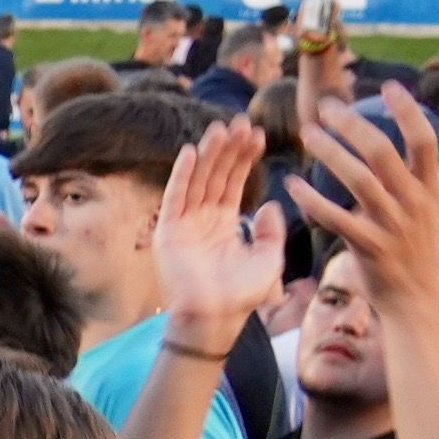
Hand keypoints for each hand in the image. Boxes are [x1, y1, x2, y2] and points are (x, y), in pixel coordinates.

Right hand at [152, 118, 285, 344]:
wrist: (217, 317)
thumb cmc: (243, 294)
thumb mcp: (270, 258)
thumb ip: (271, 230)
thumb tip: (270, 203)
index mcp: (225, 224)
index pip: (234, 182)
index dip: (245, 159)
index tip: (259, 135)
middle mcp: (203, 219)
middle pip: (216, 175)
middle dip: (228, 149)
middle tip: (241, 122)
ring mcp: (184, 224)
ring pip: (197, 180)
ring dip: (208, 154)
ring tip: (221, 129)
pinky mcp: (168, 232)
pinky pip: (175, 197)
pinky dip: (182, 174)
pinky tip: (193, 151)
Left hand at [291, 81, 438, 294]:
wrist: (417, 297)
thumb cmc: (427, 245)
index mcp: (433, 188)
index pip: (425, 140)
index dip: (408, 111)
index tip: (389, 86)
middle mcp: (414, 203)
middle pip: (383, 153)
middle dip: (353, 124)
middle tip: (326, 106)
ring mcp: (392, 226)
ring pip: (358, 180)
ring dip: (330, 153)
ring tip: (307, 133)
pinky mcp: (368, 248)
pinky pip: (336, 219)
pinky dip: (313, 201)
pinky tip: (293, 183)